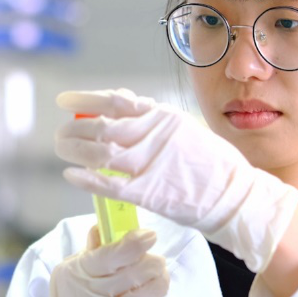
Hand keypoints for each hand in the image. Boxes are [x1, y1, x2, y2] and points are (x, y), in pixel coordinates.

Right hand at [28, 228, 168, 296]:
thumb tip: (105, 224)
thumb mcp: (71, 271)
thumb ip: (92, 250)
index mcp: (80, 273)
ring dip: (159, 282)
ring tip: (158, 277)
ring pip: (146, 296)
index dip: (136, 242)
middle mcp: (92, 296)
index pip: (112, 255)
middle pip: (134, 274)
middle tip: (155, 259)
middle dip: (153, 262)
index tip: (149, 235)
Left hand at [54, 88, 297, 271]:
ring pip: (99, 153)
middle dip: (74, 130)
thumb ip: (154, 117)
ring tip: (62, 149)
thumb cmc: (212, 164)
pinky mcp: (149, 192)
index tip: (65, 101)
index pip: (114, 101)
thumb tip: (122, 100)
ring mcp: (150, 163)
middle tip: (60, 134)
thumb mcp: (185, 128)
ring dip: (74, 150)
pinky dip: (86, 179)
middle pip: (100, 127)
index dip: (85, 100)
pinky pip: (109, 184)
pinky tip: (70, 175)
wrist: (237, 196)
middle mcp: (153, 134)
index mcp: (162, 116)